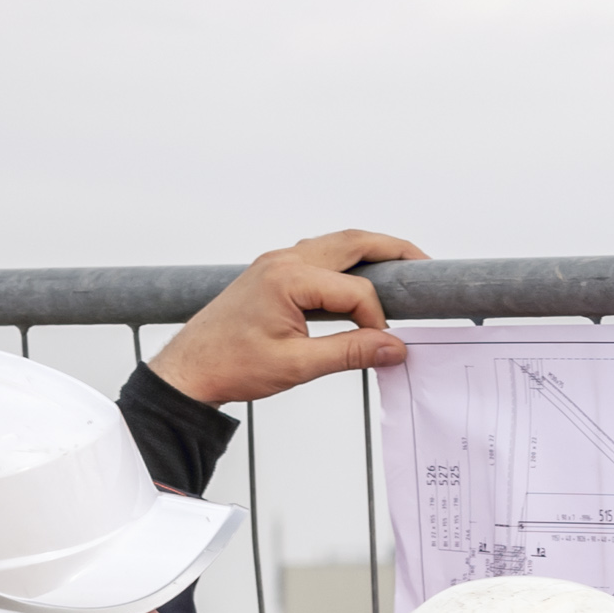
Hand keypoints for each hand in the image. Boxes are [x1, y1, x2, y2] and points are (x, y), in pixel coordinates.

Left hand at [149, 231, 425, 408]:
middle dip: (394, 250)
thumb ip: (350, 353)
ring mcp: (276, 263)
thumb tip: (394, 348)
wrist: (188, 370)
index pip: (356, 292)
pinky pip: (318, 256)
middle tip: (425, 266)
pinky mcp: (272, 272)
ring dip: (370, 252)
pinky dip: (347, 263)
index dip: (378, 320)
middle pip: (354, 242)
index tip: (384, 346)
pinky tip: (359, 282)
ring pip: (336, 244)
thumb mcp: (297, 365)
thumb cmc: (229, 366)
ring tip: (401, 269)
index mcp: (288, 278)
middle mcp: (283, 260)